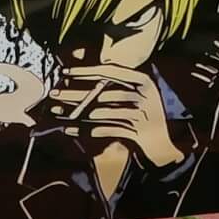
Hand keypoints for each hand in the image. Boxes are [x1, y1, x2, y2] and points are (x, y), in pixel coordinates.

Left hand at [45, 66, 184, 169]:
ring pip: (106, 111)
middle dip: (76, 94)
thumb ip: (114, 88)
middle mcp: (146, 94)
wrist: (164, 147)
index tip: (65, 72)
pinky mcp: (140, 132)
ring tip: (63, 116)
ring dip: (82, 115)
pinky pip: (111, 130)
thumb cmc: (144, 119)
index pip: (110, 70)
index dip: (86, 70)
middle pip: (103, 92)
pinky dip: (93, 131)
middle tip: (54, 94)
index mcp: (143, 80)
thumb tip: (83, 80)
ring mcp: (144, 114)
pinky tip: (76, 132)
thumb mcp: (133, 99)